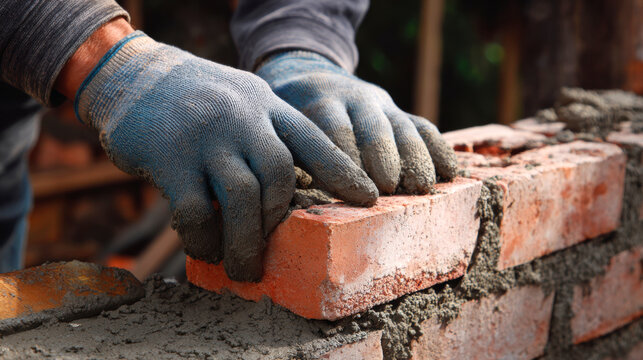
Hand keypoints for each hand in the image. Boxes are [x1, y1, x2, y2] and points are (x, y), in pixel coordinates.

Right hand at [72, 33, 376, 280]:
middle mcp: (243, 119)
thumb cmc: (197, 100)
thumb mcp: (244, 101)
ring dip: (246, 243)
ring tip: (243, 269)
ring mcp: (207, 137)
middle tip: (270, 253)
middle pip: (280, 175)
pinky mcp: (169, 158)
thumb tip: (298, 188)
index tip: (369, 200)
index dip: (344, 172)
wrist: (134, 76)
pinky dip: (204, 238)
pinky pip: (195, 210)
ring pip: (243, 197)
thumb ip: (269, 136)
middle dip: (279, 221)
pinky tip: (204, 247)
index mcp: (266, 106)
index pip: (314, 141)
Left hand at [257, 51, 457, 193]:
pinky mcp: (397, 110)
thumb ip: (290, 155)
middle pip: (373, 126)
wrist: (308, 75)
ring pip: (402, 126)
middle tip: (391, 187)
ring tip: (424, 187)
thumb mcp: (280, 126)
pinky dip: (438, 148)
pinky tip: (450, 172)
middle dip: (384, 157)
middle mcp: (353, 99)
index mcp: (319, 103)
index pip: (334, 130)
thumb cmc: (289, 116)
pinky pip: (423, 126)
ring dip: (416, 158)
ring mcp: (380, 103)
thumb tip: (294, 197)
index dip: (347, 160)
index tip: (355, 189)